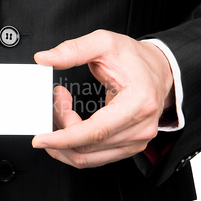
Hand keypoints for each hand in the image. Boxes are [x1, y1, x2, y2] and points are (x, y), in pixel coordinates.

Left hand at [33, 30, 173, 167]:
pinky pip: (95, 157)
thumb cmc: (135, 58)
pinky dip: (75, 145)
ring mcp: (137, 141)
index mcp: (138, 103)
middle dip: (60, 130)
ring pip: (88, 157)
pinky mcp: (129, 146)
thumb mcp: (104, 43)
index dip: (64, 138)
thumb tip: (45, 58)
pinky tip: (69, 125)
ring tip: (60, 111)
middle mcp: (141, 127)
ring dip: (64, 141)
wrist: (159, 69)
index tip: (41, 139)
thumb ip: (73, 50)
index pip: (95, 132)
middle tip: (54, 104)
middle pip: (87, 146)